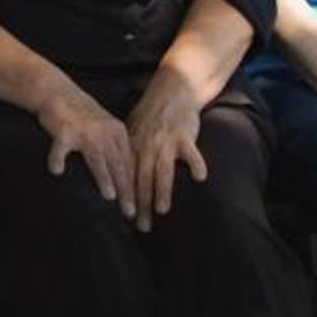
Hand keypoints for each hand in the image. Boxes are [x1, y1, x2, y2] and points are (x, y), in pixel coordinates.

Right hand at [32, 80, 134, 210]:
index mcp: (117, 132)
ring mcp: (84, 131)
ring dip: (104, 178)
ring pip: (97, 158)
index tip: (140, 205)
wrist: (58, 92)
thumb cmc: (82, 115)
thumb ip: (117, 147)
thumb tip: (130, 175)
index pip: (129, 163)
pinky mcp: (64, 130)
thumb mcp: (106, 127)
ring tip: (110, 195)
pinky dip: (58, 158)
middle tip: (130, 211)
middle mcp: (104, 132)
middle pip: (118, 164)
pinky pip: (61, 148)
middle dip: (126, 190)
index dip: (135, 185)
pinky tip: (57, 170)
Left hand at [123, 70, 210, 230]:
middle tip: (141, 225)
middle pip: (142, 178)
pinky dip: (195, 163)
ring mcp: (165, 140)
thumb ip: (128, 153)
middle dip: (141, 203)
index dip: (126, 197)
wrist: (173, 91)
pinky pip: (191, 152)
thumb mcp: (133, 130)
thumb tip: (117, 180)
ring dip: (162, 190)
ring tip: (161, 210)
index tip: (125, 217)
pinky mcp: (184, 136)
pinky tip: (199, 178)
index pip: (127, 176)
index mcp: (133, 145)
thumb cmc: (152, 116)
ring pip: (163, 169)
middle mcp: (146, 144)